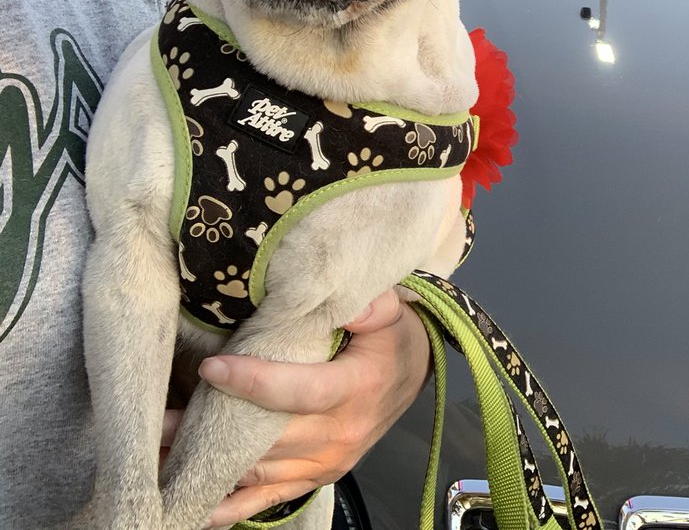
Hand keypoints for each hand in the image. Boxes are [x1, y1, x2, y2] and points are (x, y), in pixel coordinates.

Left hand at [159, 289, 432, 527]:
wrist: (414, 374)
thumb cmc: (395, 339)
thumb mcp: (391, 312)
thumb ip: (370, 304)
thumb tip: (345, 300)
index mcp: (355, 390)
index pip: (299, 392)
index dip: (254, 382)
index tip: (211, 368)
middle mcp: (338, 435)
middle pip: (263, 437)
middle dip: (207, 428)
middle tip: (158, 419)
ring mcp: (324, 463)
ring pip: (256, 470)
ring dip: (206, 462)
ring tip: (157, 450)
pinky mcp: (315, 478)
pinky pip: (267, 499)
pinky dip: (229, 506)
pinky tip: (191, 504)